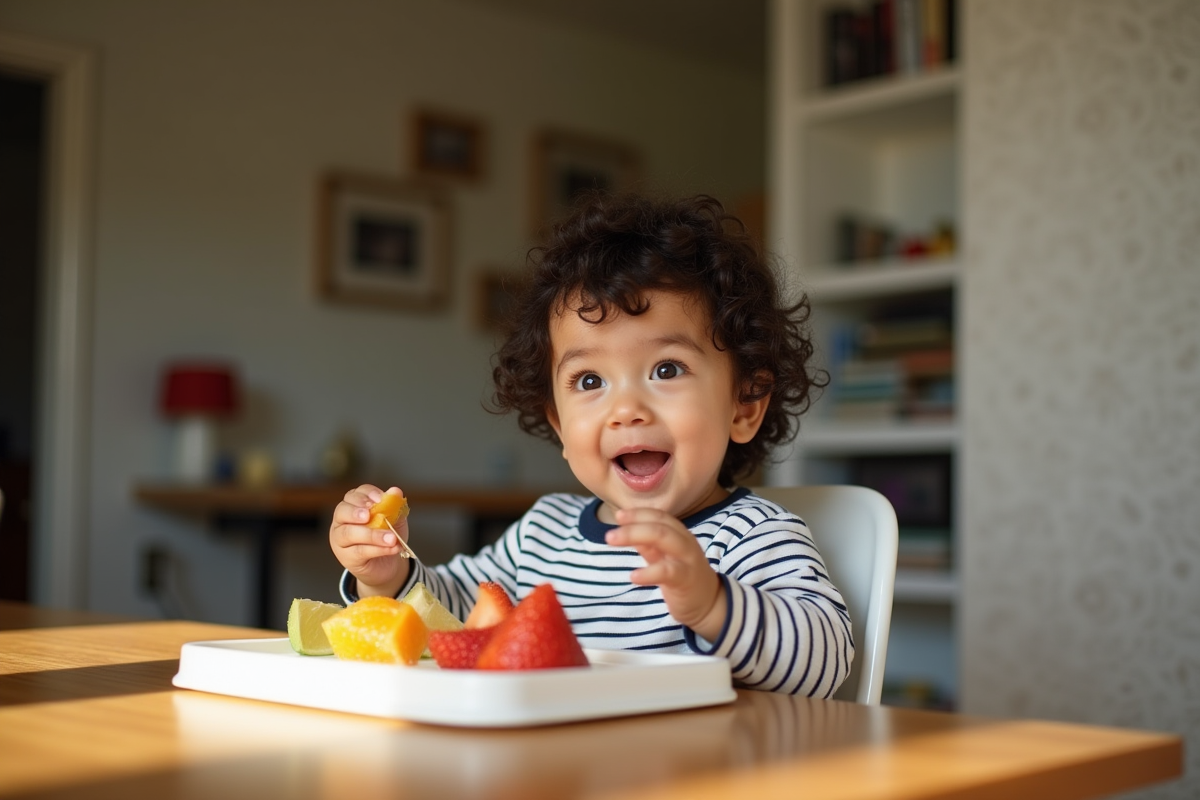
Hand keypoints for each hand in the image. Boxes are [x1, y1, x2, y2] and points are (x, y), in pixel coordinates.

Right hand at [329, 484, 410, 597]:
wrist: (387, 563)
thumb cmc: (386, 535)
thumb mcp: (394, 519)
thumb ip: (394, 506)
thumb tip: (396, 491)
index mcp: (352, 506)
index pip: (354, 495)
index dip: (366, 495)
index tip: (380, 499)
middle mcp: (341, 521)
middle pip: (342, 511)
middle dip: (356, 511)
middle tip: (369, 515)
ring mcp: (340, 540)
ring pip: (349, 533)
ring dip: (372, 535)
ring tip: (391, 538)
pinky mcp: (346, 557)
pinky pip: (359, 551)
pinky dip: (378, 549)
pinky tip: (392, 548)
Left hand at [606, 507, 725, 641]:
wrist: (709, 604)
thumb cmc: (683, 577)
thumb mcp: (664, 558)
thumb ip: (648, 545)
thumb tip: (627, 530)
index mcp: (679, 534)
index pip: (659, 516)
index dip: (638, 513)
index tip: (618, 515)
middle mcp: (685, 542)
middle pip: (660, 525)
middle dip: (633, 524)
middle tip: (610, 533)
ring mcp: (688, 559)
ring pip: (665, 539)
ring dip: (635, 535)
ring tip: (612, 540)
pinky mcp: (687, 579)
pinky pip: (668, 571)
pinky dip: (649, 572)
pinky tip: (634, 576)